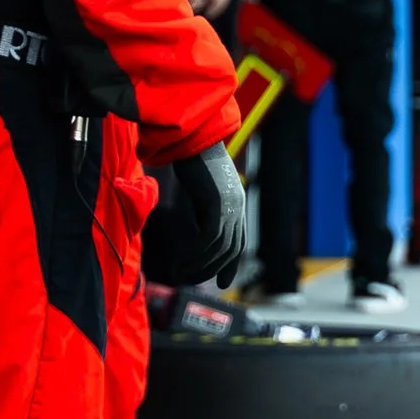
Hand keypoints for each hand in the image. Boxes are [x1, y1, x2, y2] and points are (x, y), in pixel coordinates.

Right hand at [143, 143, 249, 290]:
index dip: (230, 264)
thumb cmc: (189, 160)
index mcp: (236, 203)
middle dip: (213, 269)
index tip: (221, 283)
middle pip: (231, 249)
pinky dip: (197, 253)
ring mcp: (230, 204)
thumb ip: (200, 213)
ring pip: (220, 247)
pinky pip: (210, 237)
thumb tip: (196, 237)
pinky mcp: (218, 202)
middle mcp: (237, 206)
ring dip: (201, 265)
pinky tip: (182, 259)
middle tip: (192, 281)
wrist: (190, 135)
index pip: (238, 241)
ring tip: (181, 273)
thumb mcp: (196, 192)